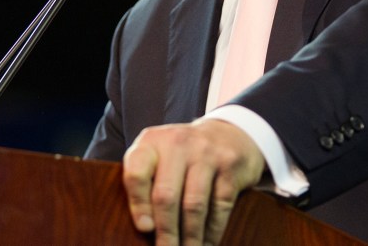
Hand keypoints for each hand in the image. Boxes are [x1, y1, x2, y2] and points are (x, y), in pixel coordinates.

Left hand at [122, 118, 265, 245]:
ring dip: (190, 238)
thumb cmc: (182, 155)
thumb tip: (142, 228)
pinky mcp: (230, 166)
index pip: (136, 173)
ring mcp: (206, 153)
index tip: (144, 229)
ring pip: (194, 205)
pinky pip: (220, 206)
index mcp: (151, 142)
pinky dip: (212, 231)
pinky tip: (207, 244)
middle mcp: (177, 143)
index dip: (138, 204)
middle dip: (166, 232)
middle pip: (166, 196)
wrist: (228, 132)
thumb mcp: (159, 156)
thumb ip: (144, 181)